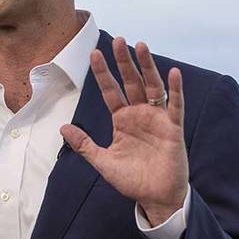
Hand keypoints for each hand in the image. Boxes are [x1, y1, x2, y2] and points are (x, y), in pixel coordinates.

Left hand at [60, 37, 186, 224]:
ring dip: (147, 67)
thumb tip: (62, 128)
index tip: (93, 54)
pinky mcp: (173, 128)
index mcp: (122, 120)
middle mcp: (139, 114)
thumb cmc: (132, 180)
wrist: (155, 198)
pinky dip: (176, 90)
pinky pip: (175, 105)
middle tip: (118, 40)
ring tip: (141, 46)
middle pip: (131, 82)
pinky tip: (174, 73)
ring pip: (153, 86)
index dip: (103, 73)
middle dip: (124, 62)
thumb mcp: (103, 162)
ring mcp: (157, 119)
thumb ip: (84, 145)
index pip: (110, 91)